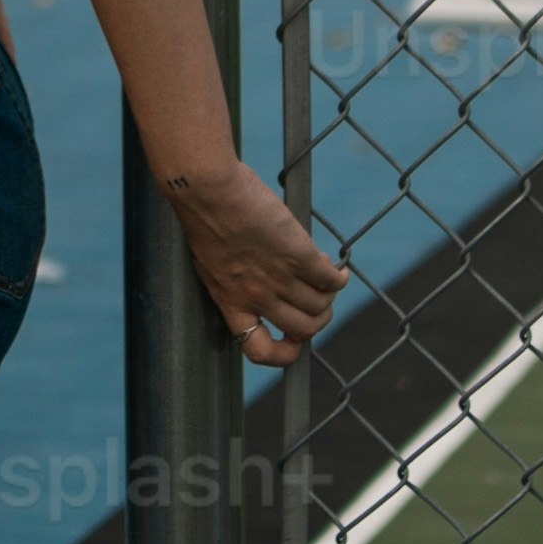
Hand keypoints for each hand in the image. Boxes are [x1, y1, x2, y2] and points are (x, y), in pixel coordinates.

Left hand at [164, 158, 342, 367]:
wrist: (208, 190)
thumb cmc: (203, 215)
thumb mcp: (211, 262)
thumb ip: (235, 280)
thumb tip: (262, 282)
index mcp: (231, 303)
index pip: (257, 350)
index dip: (281, 353)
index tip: (291, 339)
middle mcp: (257, 298)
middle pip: (303, 330)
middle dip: (317, 319)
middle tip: (318, 300)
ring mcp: (279, 278)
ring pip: (320, 306)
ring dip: (329, 296)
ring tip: (327, 277)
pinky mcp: (298, 255)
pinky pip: (330, 280)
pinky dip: (339, 277)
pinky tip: (338, 268)